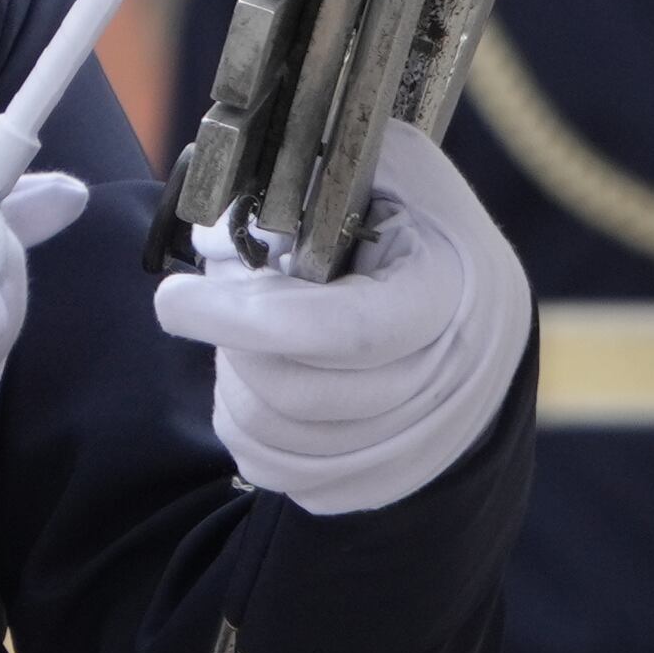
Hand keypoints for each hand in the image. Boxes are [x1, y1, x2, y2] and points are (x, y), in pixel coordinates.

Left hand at [153, 124, 529, 518]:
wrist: (480, 333)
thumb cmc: (425, 241)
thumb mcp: (402, 177)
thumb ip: (325, 169)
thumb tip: (230, 199)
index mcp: (449, 297)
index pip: (343, 330)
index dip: (248, 317)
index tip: (174, 299)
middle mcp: (442, 385)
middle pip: (295, 389)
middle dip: (232, 339)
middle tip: (210, 298)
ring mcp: (411, 446)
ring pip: (273, 433)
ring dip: (233, 376)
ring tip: (245, 328)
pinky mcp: (371, 483)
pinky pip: (272, 465)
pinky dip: (244, 419)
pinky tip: (260, 374)